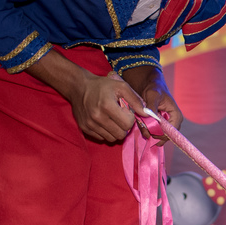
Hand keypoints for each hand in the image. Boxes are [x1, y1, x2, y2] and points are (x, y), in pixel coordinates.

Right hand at [25, 50, 140, 141]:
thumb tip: (146, 114)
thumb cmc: (102, 86)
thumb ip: (135, 100)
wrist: (79, 86)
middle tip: (120, 117)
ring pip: (111, 139)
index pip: (127, 124)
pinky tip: (104, 122)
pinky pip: (101, 138)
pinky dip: (106, 132)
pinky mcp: (84, 128)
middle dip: (124, 127)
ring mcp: (89, 124)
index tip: (125, 111)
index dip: (130, 118)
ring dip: (115, 131)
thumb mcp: (121, 87)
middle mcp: (97, 117)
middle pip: (120, 134)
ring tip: (112, 119)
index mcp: (107, 106)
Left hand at [121, 64, 182, 131]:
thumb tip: (150, 118)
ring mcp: (167, 125)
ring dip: (147, 132)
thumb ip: (151, 107)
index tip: (148, 129)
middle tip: (142, 126)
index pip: (171, 132)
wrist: (150, 85)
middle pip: (165, 136)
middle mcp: (174, 122)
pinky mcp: (160, 125)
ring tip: (140, 122)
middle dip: (152, 133)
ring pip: (158, 136)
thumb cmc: (154, 88)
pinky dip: (146, 130)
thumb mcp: (152, 95)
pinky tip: (140, 123)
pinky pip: (154, 133)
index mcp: (176, 115)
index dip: (160, 134)